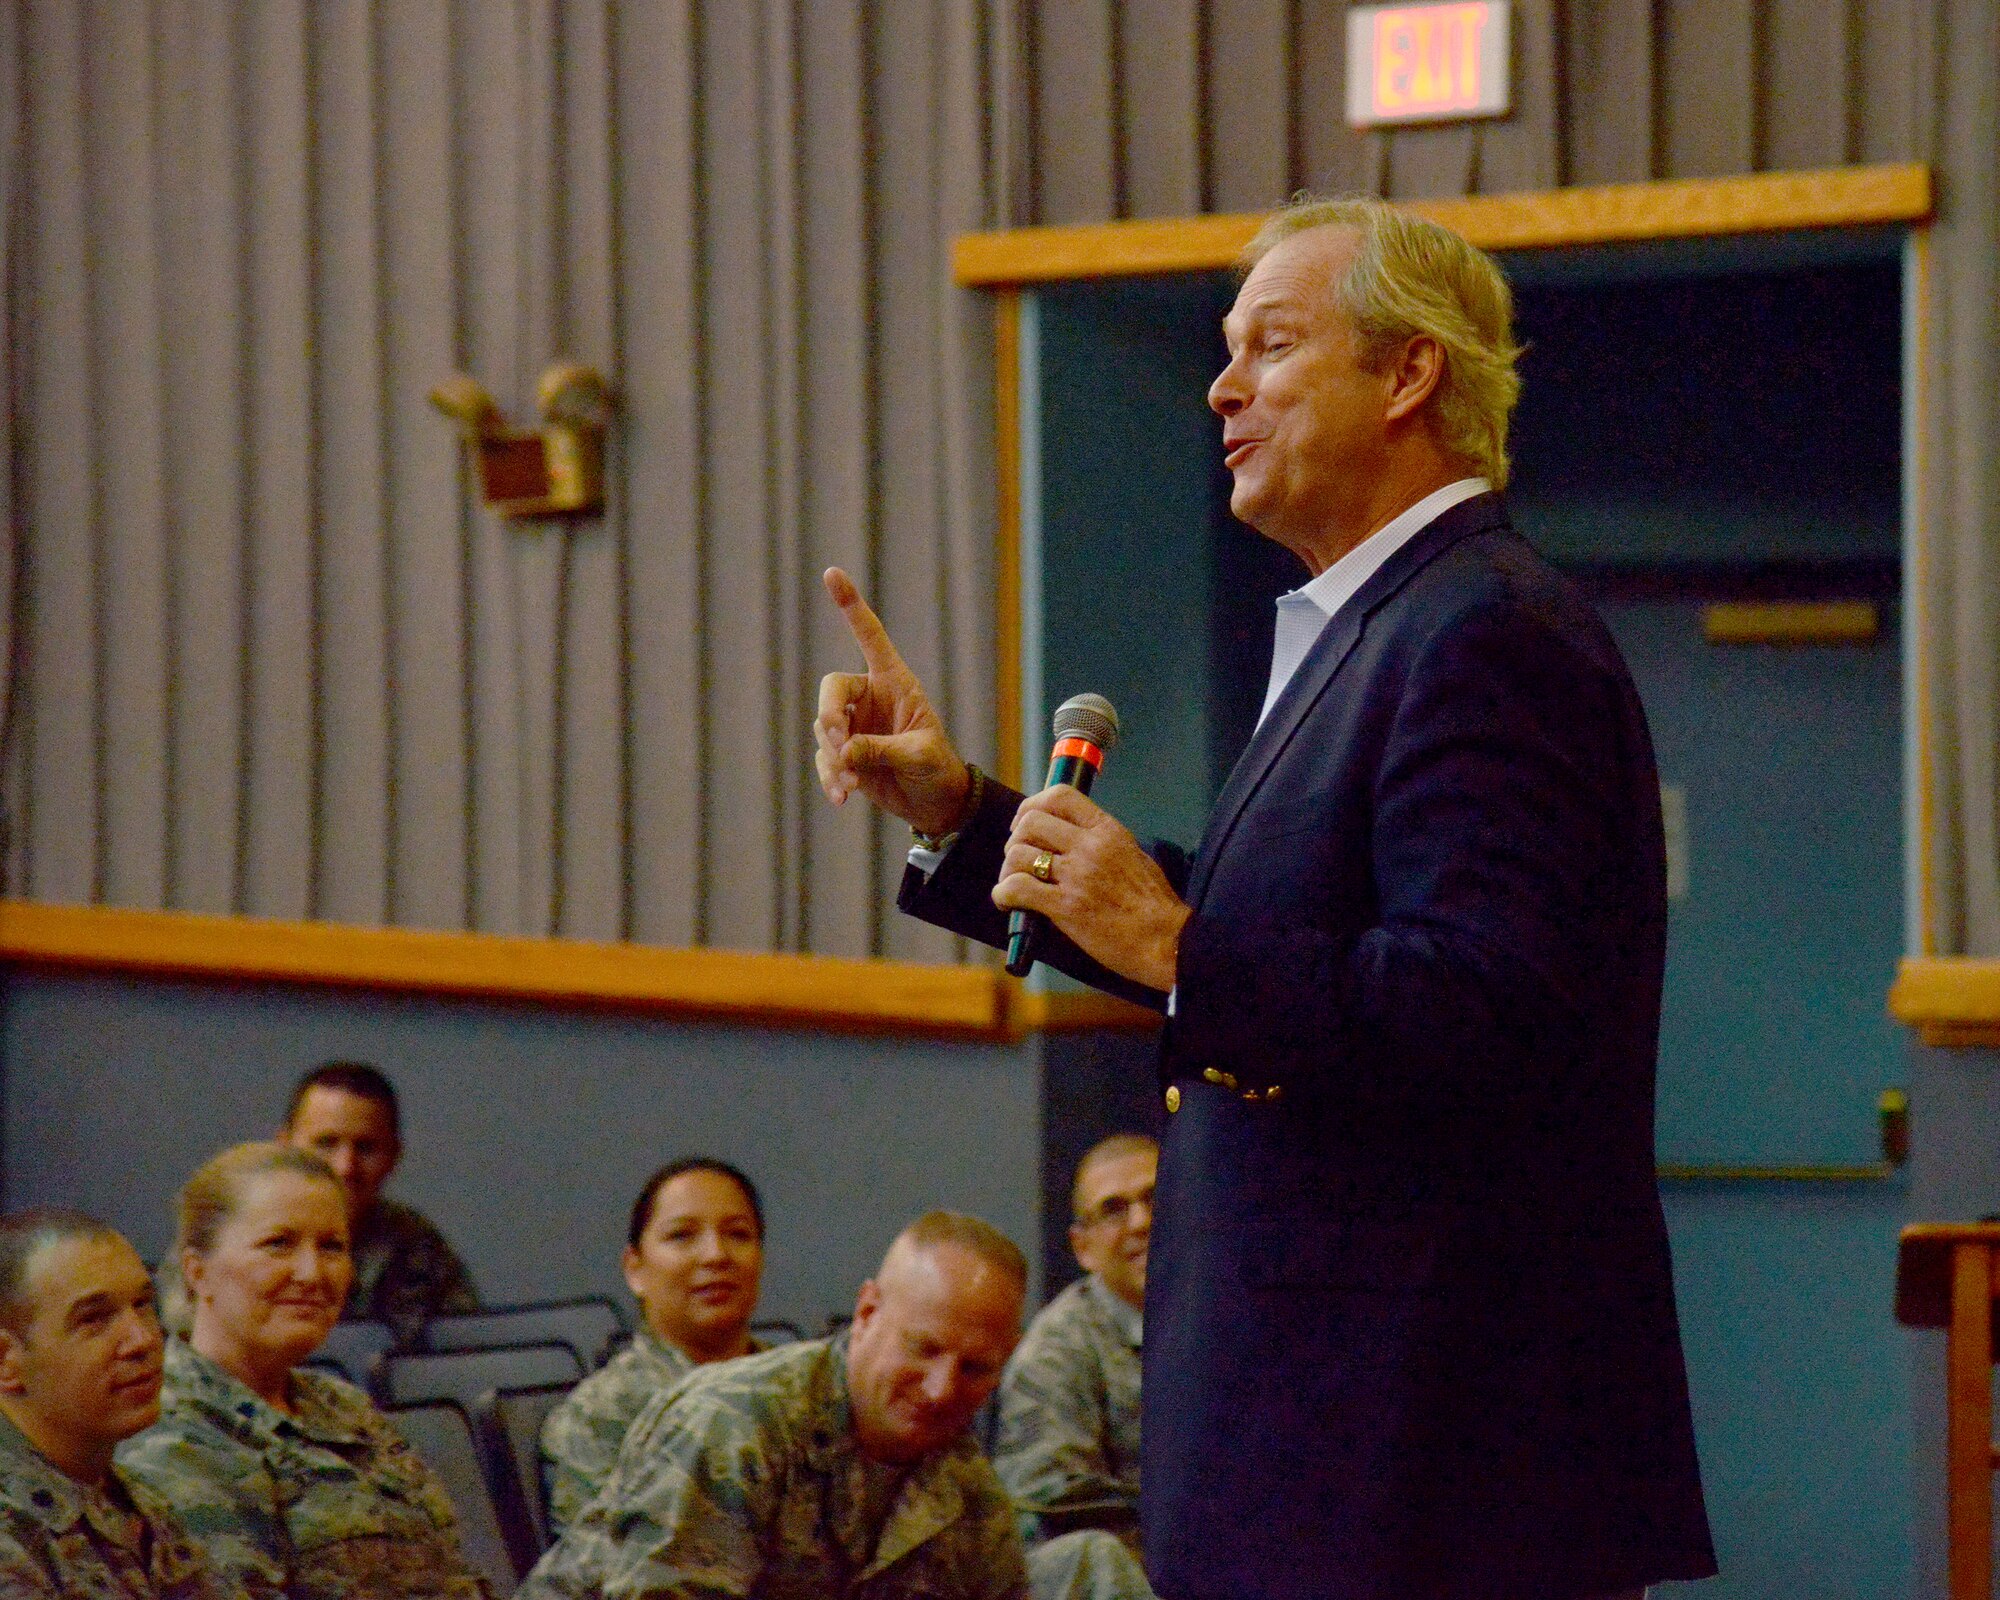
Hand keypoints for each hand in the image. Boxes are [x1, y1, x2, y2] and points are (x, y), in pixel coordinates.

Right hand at [814, 568, 971, 836]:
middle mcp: (871, 699)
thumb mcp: (919, 755)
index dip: (852, 606)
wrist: (936, 804)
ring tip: (851, 784)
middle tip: (840, 744)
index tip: (832, 574)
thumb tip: (843, 753)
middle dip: (830, 717)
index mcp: (895, 683)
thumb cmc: (937, 769)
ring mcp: (855, 727)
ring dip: (832, 757)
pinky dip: (829, 777)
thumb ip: (883, 750)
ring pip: (823, 729)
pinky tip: (842, 798)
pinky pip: (825, 759)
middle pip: (832, 690)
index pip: (869, 637)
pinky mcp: (844, 755)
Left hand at [994, 786, 1190, 992]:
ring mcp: (1077, 876)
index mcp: (1108, 830)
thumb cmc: (1153, 905)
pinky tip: (1008, 902)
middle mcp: (1090, 846)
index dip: (1031, 806)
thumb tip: (1067, 837)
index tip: (1024, 824)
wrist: (1167, 942)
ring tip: (1013, 885)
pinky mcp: (1065, 907)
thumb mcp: (1133, 856)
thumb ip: (1101, 842)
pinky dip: (1003, 894)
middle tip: (1018, 861)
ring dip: (1008, 870)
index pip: (1060, 796)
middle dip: (1016, 840)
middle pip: (1030, 823)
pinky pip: (1016, 888)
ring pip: (1018, 855)